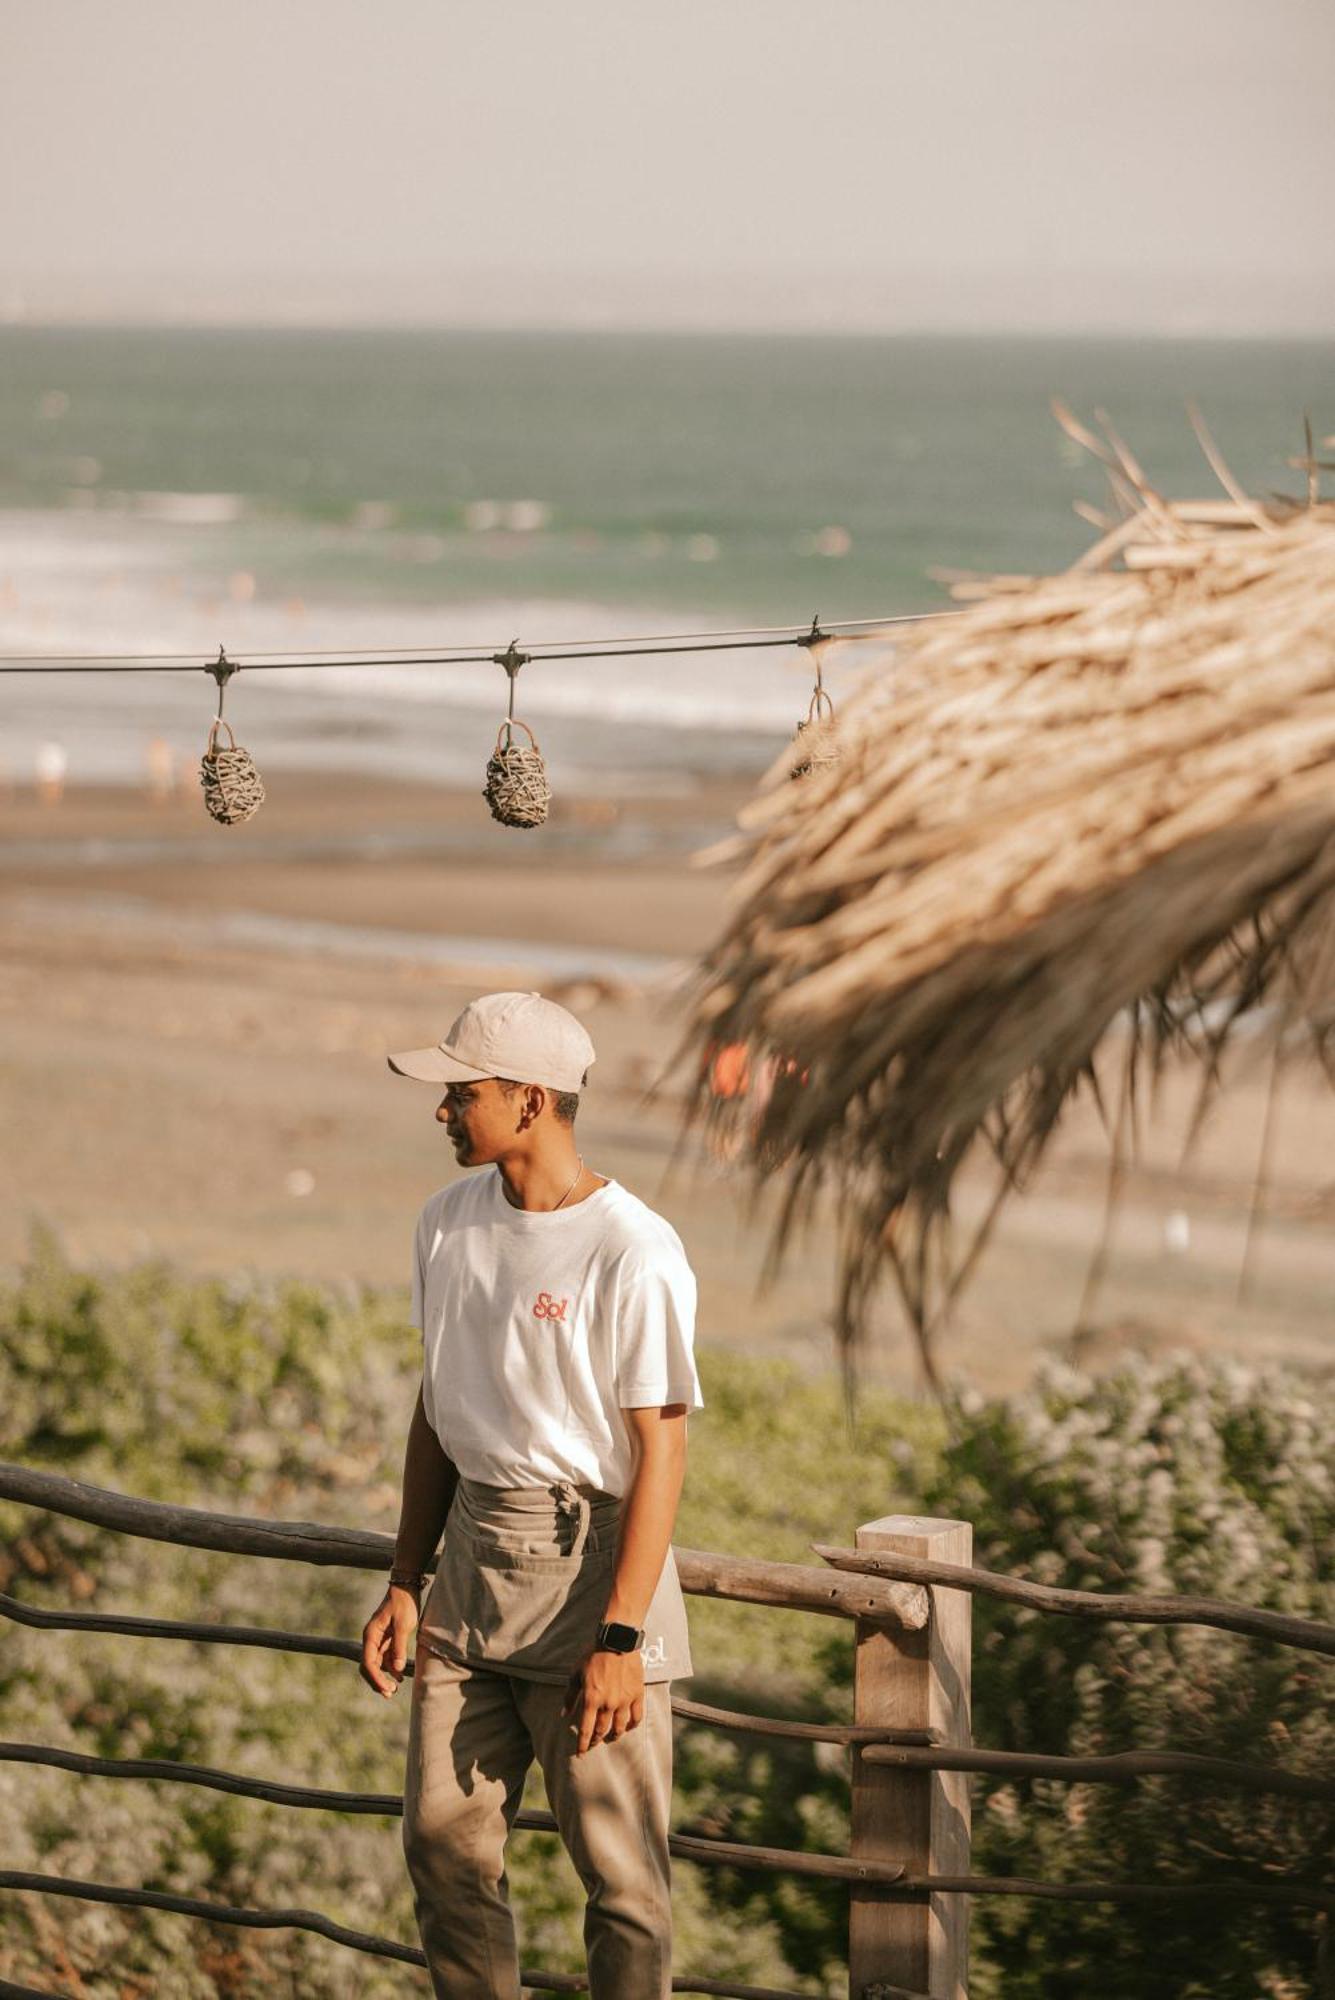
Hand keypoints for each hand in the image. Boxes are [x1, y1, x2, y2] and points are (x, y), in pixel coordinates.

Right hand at [359, 1584, 419, 1698]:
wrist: (407, 1586)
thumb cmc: (404, 1602)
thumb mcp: (403, 1624)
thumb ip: (399, 1646)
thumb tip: (398, 1669)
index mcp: (371, 1635)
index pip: (368, 1662)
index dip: (376, 1678)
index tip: (386, 1688)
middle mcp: (372, 1638)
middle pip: (369, 1666)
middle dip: (377, 1681)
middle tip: (390, 1693)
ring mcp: (379, 1639)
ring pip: (378, 1664)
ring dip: (385, 1676)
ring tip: (396, 1688)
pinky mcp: (388, 1638)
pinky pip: (386, 1657)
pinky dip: (392, 1668)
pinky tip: (400, 1676)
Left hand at [560, 1644, 644, 1753]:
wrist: (616, 1640)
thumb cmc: (593, 1655)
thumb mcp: (575, 1674)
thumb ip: (570, 1696)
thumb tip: (563, 1714)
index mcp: (591, 1699)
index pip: (586, 1729)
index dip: (582, 1744)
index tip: (580, 1753)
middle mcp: (608, 1704)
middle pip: (602, 1730)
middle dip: (596, 1740)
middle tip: (593, 1743)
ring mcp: (624, 1700)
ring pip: (620, 1727)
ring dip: (614, 1735)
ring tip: (611, 1737)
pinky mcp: (637, 1694)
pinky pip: (637, 1716)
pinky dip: (632, 1725)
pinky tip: (628, 1727)